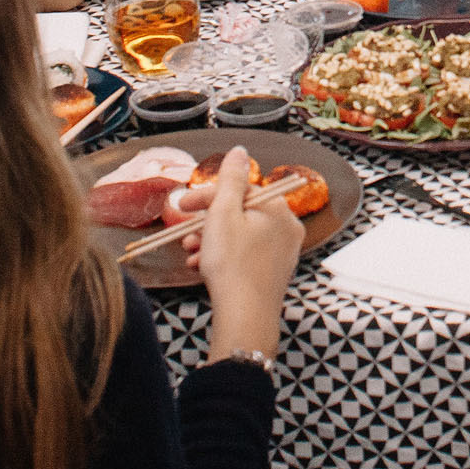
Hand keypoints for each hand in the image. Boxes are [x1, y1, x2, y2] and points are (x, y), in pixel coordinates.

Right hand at [179, 147, 301, 355]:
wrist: (245, 317)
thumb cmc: (232, 263)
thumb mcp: (224, 213)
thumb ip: (230, 179)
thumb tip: (239, 151)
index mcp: (278, 209)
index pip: (240, 190)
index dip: (207, 196)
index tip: (183, 206)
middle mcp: (286, 228)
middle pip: (240, 213)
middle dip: (208, 222)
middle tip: (186, 233)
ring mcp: (282, 253)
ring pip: (240, 236)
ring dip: (211, 240)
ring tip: (190, 253)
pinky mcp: (272, 274)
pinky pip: (244, 255)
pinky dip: (222, 257)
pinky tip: (201, 268)